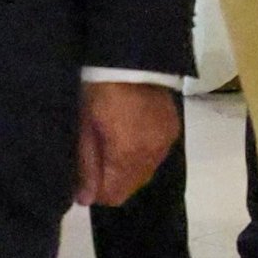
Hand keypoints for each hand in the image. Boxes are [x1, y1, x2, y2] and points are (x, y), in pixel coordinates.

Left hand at [76, 82, 182, 206]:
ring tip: (113, 143)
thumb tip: (85, 200)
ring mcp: (166, 143)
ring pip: (144, 172)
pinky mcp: (173, 131)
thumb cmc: (99, 91)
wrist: (132, 57)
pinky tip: (131, 134)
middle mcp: (152, 155)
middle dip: (113, 180)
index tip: (85, 175)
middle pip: (131, 186)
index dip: (96, 191)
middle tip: (97, 156)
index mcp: (129, 156)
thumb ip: (87, 166)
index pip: (114, 195)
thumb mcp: (85, 127)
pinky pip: (155, 156)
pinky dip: (142, 153)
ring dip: (128, 167)